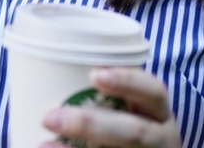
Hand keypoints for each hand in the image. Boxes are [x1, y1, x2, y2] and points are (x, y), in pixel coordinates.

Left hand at [40, 67, 180, 147]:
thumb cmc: (126, 124)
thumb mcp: (129, 108)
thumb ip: (102, 93)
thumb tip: (46, 63)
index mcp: (159, 113)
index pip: (153, 92)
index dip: (127, 81)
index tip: (95, 74)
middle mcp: (160, 138)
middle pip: (133, 132)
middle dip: (90, 124)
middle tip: (49, 117)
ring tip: (43, 144)